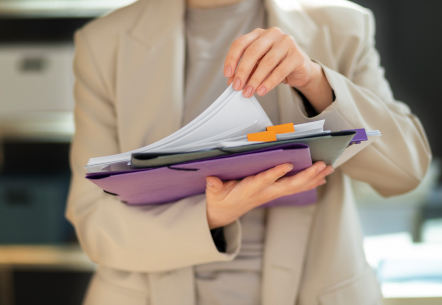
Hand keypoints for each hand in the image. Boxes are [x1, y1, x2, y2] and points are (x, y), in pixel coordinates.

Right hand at [205, 161, 333, 228]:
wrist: (225, 214)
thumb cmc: (220, 200)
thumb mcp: (214, 193)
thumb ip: (214, 186)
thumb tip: (211, 179)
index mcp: (249, 190)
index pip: (264, 181)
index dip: (275, 173)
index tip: (288, 164)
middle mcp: (264, 193)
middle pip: (288, 185)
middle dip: (306, 176)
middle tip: (321, 165)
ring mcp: (271, 194)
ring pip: (296, 187)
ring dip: (313, 178)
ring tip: (328, 168)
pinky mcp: (275, 193)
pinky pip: (295, 188)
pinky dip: (309, 182)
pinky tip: (321, 177)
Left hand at [224, 27, 333, 112]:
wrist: (300, 69)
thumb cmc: (276, 64)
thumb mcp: (257, 66)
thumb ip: (246, 71)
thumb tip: (232, 81)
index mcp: (259, 34)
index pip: (240, 43)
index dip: (232, 59)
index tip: (227, 74)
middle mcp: (272, 34)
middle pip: (253, 51)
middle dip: (243, 71)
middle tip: (237, 86)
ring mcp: (286, 43)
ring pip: (267, 62)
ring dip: (255, 79)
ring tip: (249, 92)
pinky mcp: (297, 55)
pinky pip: (281, 70)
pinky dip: (269, 82)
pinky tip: (262, 90)